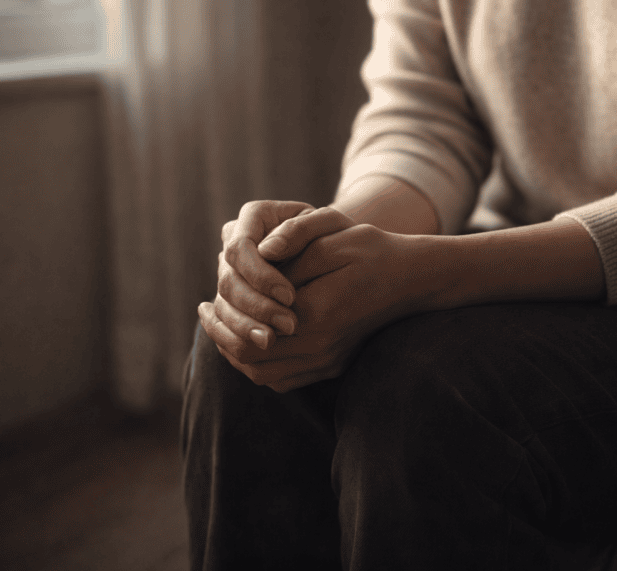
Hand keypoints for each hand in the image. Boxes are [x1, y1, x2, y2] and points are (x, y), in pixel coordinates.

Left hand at [211, 222, 419, 392]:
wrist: (412, 279)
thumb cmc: (372, 252)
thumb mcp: (334, 237)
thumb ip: (295, 244)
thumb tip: (261, 250)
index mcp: (316, 314)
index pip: (250, 333)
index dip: (220, 321)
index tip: (204, 301)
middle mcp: (320, 347)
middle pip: (251, 359)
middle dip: (222, 338)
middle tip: (205, 313)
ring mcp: (328, 362)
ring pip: (264, 375)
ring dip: (236, 354)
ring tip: (220, 327)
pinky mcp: (332, 366)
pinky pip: (283, 379)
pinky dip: (258, 365)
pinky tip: (249, 341)